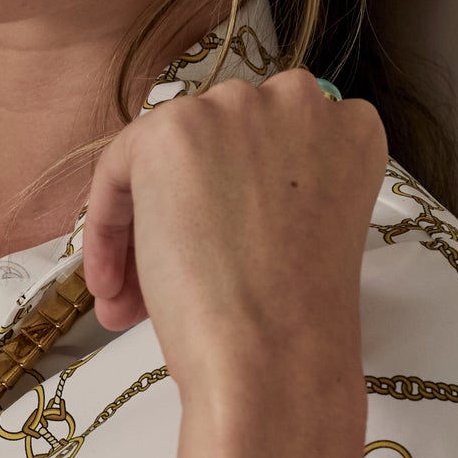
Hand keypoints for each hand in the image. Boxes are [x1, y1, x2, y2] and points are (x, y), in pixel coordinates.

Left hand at [81, 70, 385, 416]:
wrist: (273, 355)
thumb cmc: (296, 320)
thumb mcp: (305, 233)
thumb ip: (270, 194)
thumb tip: (203, 202)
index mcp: (349, 129)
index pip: (267, 149)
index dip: (233, 207)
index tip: (216, 255)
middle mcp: (298, 102)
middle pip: (214, 150)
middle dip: (183, 215)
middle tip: (160, 286)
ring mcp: (235, 108)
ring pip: (165, 161)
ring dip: (142, 229)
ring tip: (130, 302)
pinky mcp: (172, 131)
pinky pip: (119, 170)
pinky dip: (108, 227)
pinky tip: (114, 288)